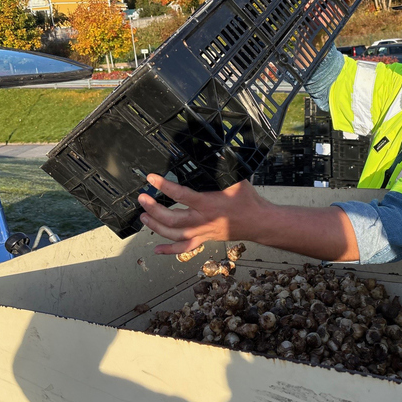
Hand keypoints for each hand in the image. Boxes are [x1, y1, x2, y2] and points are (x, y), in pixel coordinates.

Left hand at [137, 175, 268, 255]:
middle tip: (142, 199)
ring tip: (144, 217)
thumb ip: (223, 166)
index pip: (181, 195)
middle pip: (172, 219)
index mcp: (208, 203)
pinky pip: (185, 248)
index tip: (151, 179)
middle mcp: (203, 220)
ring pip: (175, 235)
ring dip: (156, 227)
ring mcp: (203, 232)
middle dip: (154, 209)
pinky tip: (156, 250)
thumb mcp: (236, 179)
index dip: (164, 186)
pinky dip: (170, 250)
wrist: (259, 222)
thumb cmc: (248, 200)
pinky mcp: (205, 238)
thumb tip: (214, 150)